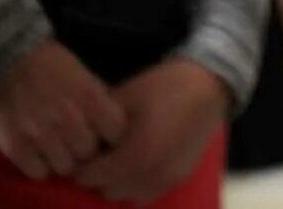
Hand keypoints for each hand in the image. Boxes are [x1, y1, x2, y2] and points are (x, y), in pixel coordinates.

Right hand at [0, 40, 126, 179]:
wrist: (0, 57)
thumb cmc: (46, 61)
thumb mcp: (80, 71)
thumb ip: (97, 96)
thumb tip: (112, 121)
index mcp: (88, 96)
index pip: (116, 131)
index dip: (111, 133)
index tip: (104, 131)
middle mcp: (68, 119)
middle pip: (90, 152)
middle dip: (84, 145)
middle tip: (75, 138)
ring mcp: (42, 136)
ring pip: (66, 167)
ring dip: (62, 158)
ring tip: (55, 146)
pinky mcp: (17, 149)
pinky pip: (39, 173)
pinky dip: (39, 166)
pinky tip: (37, 152)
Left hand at [71, 58, 227, 202]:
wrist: (208, 87)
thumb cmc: (163, 87)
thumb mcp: (125, 98)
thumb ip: (97, 124)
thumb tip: (75, 140)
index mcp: (136, 155)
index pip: (92, 176)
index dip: (81, 164)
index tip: (81, 150)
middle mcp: (152, 175)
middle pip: (107, 190)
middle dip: (98, 175)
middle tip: (98, 153)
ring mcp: (168, 181)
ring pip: (127, 196)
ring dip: (117, 182)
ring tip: (117, 157)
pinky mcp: (179, 179)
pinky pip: (147, 194)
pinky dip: (136, 185)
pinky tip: (136, 162)